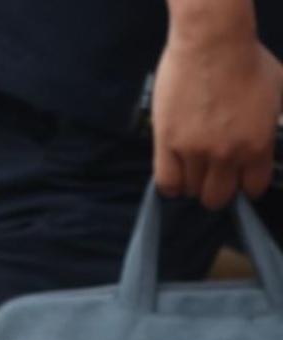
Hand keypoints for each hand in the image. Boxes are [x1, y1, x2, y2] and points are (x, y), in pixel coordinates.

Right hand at [153, 14, 282, 208]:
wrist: (212, 43)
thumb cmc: (247, 61)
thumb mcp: (277, 96)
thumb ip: (268, 127)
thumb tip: (260, 143)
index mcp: (258, 145)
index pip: (251, 188)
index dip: (244, 185)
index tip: (238, 178)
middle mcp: (227, 155)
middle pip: (217, 197)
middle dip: (216, 190)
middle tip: (212, 175)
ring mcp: (195, 151)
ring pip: (191, 189)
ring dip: (192, 182)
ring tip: (191, 167)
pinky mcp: (167, 144)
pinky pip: (166, 182)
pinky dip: (170, 186)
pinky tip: (173, 176)